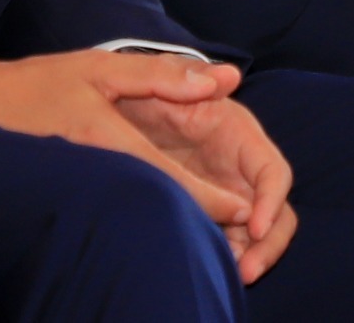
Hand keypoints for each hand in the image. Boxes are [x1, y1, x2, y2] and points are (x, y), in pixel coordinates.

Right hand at [0, 51, 274, 249]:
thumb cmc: (42, 82)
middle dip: (199, 218)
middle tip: (242, 229)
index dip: (208, 200)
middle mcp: (96, 171)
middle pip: (156, 202)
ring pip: (139, 207)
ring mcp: (83, 186)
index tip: (245, 214)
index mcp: (106, 139)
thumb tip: (225, 79)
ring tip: (218, 228)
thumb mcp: (103, 68)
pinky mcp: (75, 193)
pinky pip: (119, 205)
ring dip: (177, 217)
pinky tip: (168, 213)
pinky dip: (149, 209)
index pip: (167, 179)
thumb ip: (164, 75)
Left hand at [117, 91, 295, 282]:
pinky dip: (220, 257)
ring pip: (250, 230)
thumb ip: (180, 79)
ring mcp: (215, 188)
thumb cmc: (120, 92)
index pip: (271, 170)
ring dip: (247, 255)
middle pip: (271, 206)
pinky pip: (220, 238)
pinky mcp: (193, 207)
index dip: (272, 199)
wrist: (81, 112)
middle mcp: (232, 163)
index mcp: (232, 130)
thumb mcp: (145, 79)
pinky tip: (203, 270)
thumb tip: (232, 77)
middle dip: (269, 241)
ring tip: (227, 277)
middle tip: (246, 271)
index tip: (254, 228)